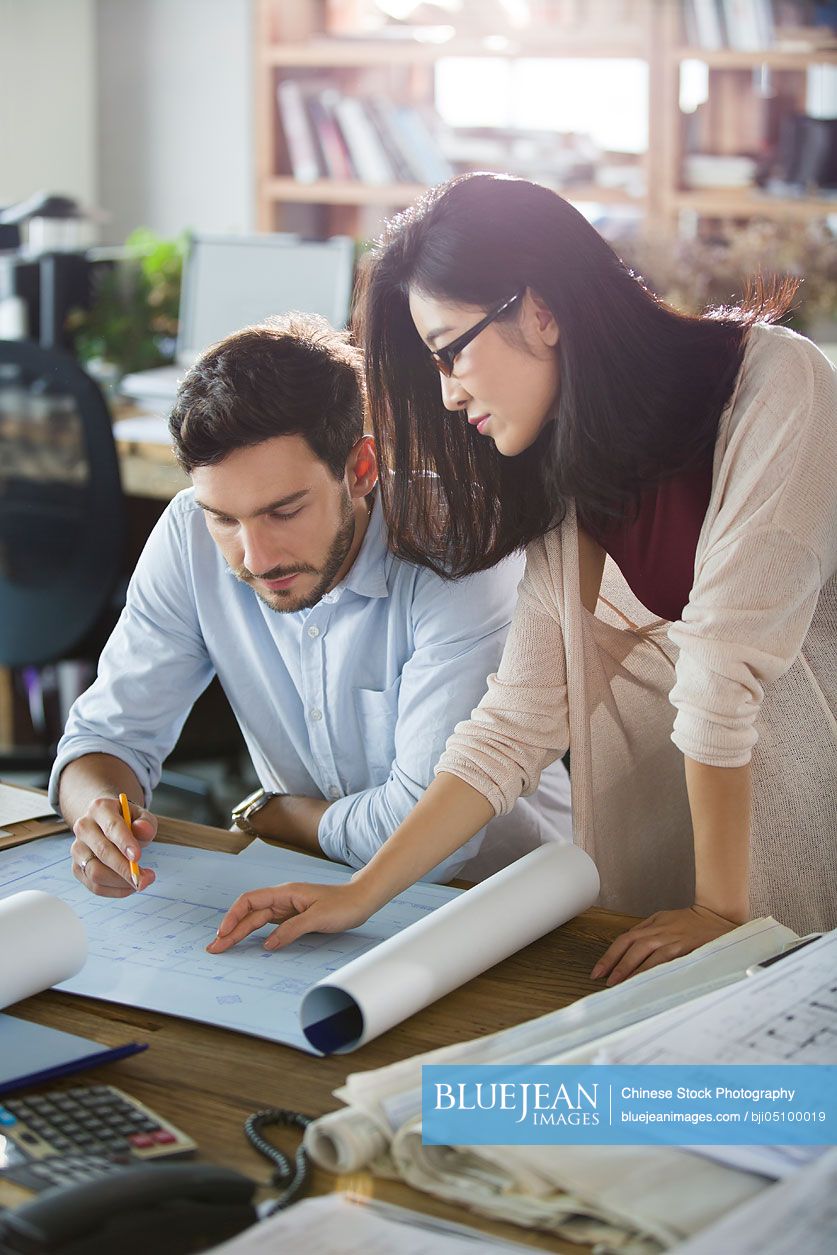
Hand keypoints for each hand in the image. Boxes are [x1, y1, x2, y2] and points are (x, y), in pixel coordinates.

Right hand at [70, 795, 156, 896]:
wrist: (105, 824)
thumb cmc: (127, 821)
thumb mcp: (140, 816)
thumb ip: (145, 822)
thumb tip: (144, 829)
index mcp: (100, 808)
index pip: (112, 827)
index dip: (125, 843)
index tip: (138, 857)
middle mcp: (83, 827)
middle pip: (103, 852)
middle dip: (125, 869)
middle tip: (146, 879)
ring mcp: (77, 848)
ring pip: (95, 872)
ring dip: (120, 882)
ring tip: (140, 881)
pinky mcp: (77, 867)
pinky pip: (94, 885)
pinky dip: (114, 891)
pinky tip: (129, 887)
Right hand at [206, 880, 373, 953]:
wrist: (362, 900)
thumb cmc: (343, 905)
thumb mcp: (317, 918)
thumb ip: (291, 930)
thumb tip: (268, 944)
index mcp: (284, 893)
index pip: (250, 901)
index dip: (233, 917)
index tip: (223, 933)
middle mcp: (282, 899)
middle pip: (250, 913)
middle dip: (231, 929)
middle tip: (215, 948)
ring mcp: (287, 909)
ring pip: (257, 920)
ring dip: (240, 933)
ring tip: (224, 946)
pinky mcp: (294, 917)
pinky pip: (269, 926)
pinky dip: (256, 935)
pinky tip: (250, 944)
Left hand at [590, 905, 739, 985]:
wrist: (718, 916)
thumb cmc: (692, 921)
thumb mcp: (665, 921)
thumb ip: (649, 932)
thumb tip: (629, 948)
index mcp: (652, 925)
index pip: (624, 939)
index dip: (610, 956)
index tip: (598, 971)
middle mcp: (658, 931)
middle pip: (630, 946)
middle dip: (615, 964)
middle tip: (603, 980)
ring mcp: (671, 938)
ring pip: (644, 953)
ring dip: (630, 969)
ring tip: (619, 984)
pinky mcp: (684, 947)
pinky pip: (664, 960)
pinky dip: (652, 970)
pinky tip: (644, 981)